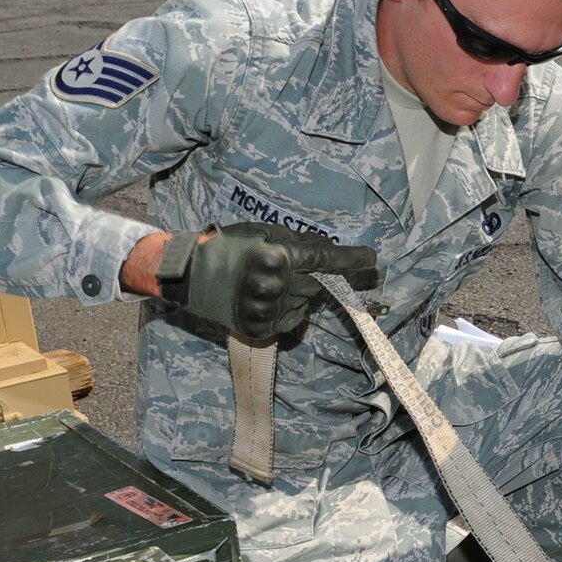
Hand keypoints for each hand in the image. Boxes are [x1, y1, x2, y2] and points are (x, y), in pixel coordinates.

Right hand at [167, 223, 377, 342]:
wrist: (189, 276)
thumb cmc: (227, 248)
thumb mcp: (263, 233)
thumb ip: (299, 242)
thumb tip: (329, 249)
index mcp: (278, 258)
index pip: (326, 261)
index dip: (352, 260)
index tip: (372, 260)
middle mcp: (276, 286)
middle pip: (319, 285)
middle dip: (325, 279)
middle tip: (321, 272)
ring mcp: (268, 310)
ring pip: (306, 304)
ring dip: (301, 294)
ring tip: (274, 284)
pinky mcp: (261, 328)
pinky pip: (292, 320)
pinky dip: (289, 310)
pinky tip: (271, 299)